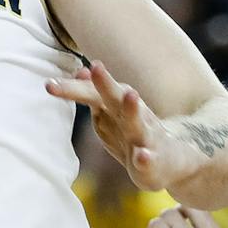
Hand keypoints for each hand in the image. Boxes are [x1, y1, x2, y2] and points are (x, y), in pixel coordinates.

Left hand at [46, 61, 196, 192]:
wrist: (178, 161)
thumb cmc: (139, 135)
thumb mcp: (116, 115)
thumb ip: (95, 96)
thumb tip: (78, 71)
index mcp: (118, 109)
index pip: (93, 94)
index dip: (73, 89)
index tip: (49, 85)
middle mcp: (133, 117)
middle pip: (117, 99)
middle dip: (106, 83)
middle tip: (95, 66)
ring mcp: (147, 138)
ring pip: (139, 123)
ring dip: (134, 110)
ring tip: (131, 95)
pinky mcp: (157, 161)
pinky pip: (151, 160)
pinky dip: (146, 158)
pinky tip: (142, 156)